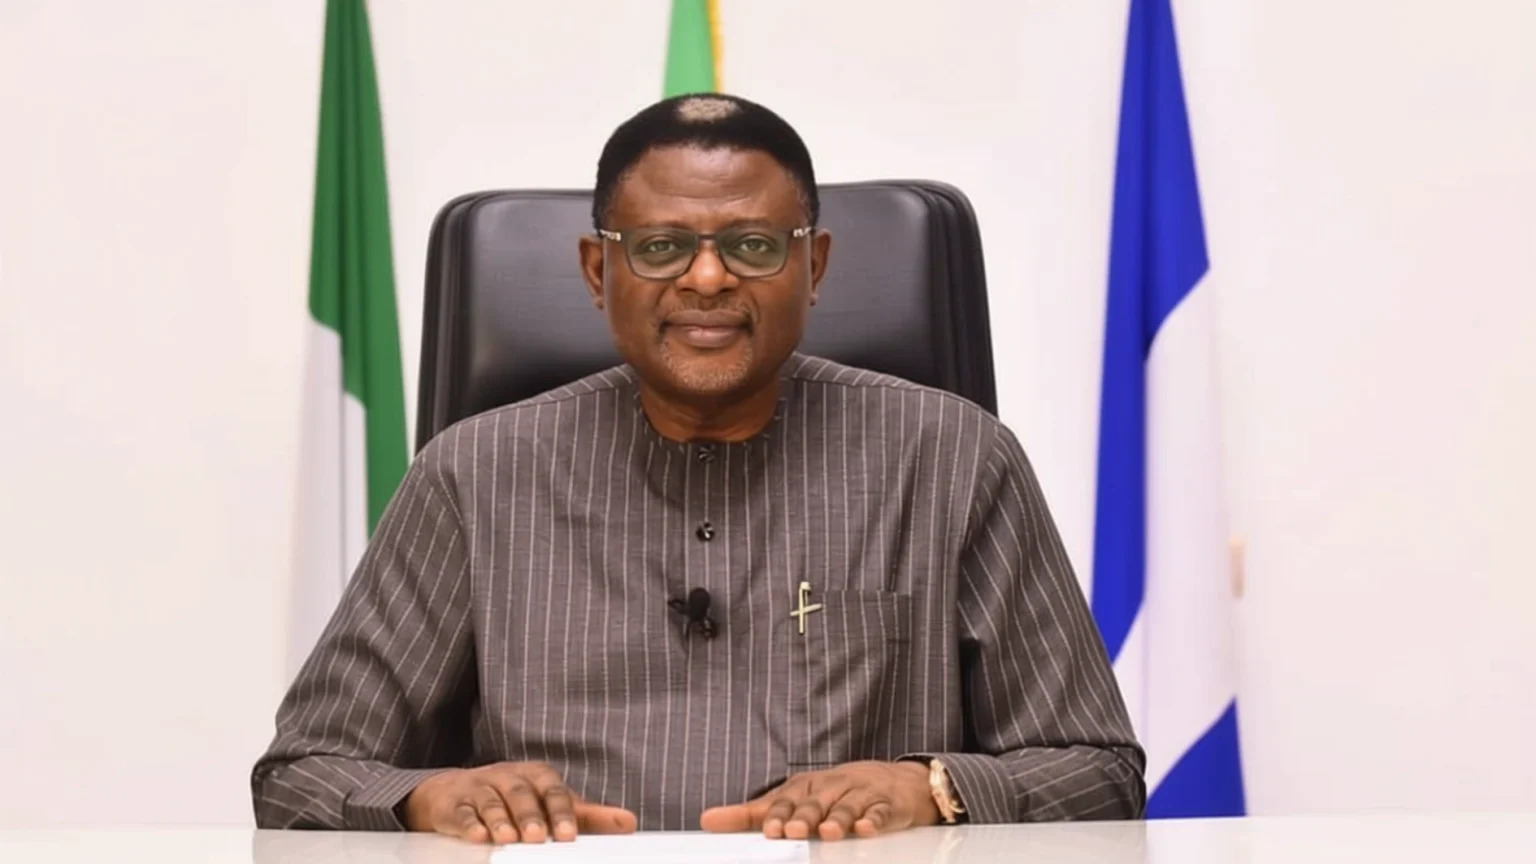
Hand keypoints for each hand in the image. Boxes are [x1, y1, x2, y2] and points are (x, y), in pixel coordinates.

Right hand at [402, 762, 636, 843]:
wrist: (454, 793)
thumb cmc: (514, 800)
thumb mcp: (550, 803)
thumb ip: (587, 814)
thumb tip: (629, 822)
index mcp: (536, 776)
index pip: (553, 790)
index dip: (561, 812)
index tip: (568, 835)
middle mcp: (508, 777)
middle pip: (521, 793)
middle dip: (530, 815)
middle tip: (538, 837)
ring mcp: (479, 788)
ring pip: (491, 801)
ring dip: (500, 820)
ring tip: (508, 839)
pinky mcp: (454, 804)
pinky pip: (462, 812)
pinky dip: (469, 823)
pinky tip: (477, 836)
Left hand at [699, 760, 939, 840]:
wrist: (895, 781)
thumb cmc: (834, 793)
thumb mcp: (794, 799)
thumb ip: (752, 814)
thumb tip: (707, 819)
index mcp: (806, 786)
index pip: (788, 800)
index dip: (778, 814)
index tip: (768, 830)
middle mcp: (832, 786)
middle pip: (816, 802)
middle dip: (805, 816)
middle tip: (793, 832)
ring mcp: (861, 794)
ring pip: (848, 806)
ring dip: (838, 819)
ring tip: (829, 833)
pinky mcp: (887, 804)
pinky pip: (881, 811)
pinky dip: (875, 819)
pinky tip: (867, 828)